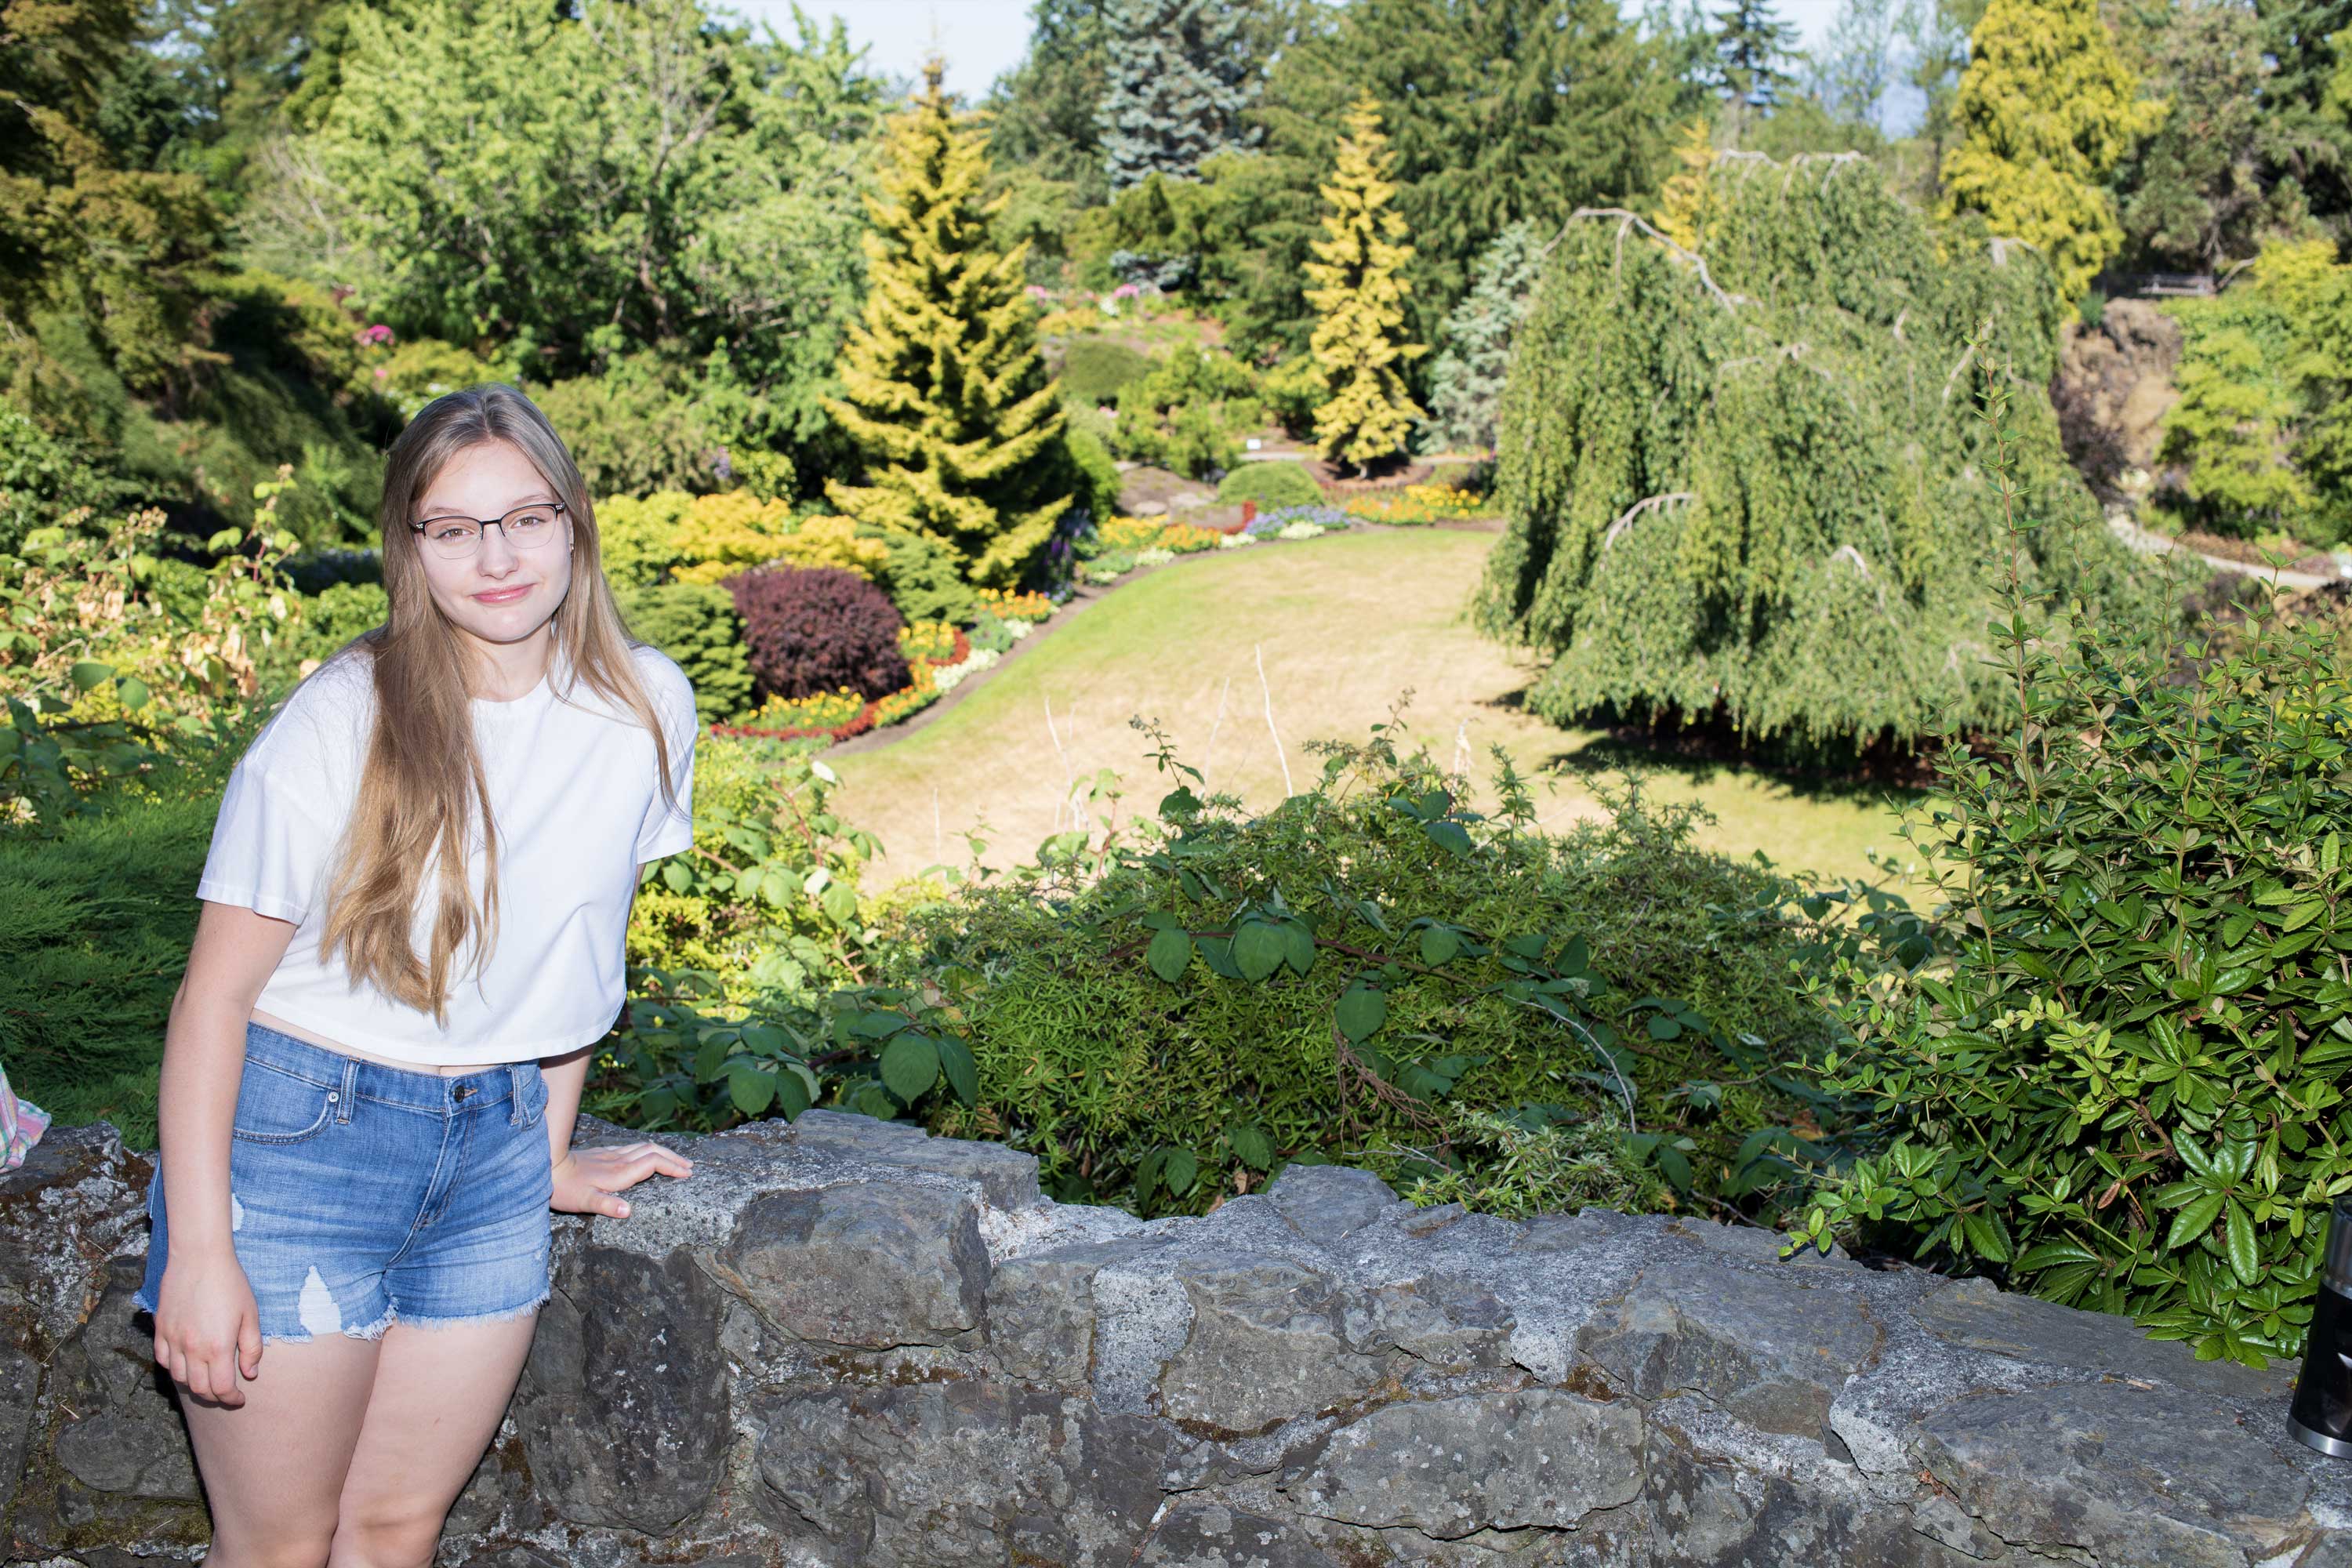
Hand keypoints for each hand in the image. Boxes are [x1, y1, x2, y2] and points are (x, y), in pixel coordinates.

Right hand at [153, 1244, 262, 1404]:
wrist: (199, 1258)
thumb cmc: (230, 1283)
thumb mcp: (251, 1315)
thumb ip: (251, 1348)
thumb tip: (250, 1374)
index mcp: (217, 1348)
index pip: (221, 1388)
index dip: (231, 1399)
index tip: (239, 1399)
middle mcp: (191, 1349)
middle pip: (198, 1388)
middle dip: (214, 1396)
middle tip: (225, 1393)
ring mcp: (172, 1340)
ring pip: (179, 1377)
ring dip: (193, 1385)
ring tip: (207, 1380)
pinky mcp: (160, 1329)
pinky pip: (163, 1360)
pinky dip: (174, 1368)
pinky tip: (186, 1364)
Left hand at [551, 1141, 693, 1218]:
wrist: (547, 1166)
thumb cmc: (565, 1188)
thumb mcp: (584, 1202)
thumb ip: (607, 1205)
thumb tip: (629, 1211)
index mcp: (620, 1173)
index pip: (654, 1163)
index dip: (672, 1167)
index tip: (687, 1174)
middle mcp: (619, 1161)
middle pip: (654, 1151)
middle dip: (674, 1158)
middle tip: (689, 1166)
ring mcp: (611, 1155)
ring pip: (644, 1147)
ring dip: (663, 1152)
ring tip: (675, 1160)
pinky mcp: (603, 1153)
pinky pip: (632, 1148)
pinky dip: (647, 1151)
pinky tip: (646, 1155)